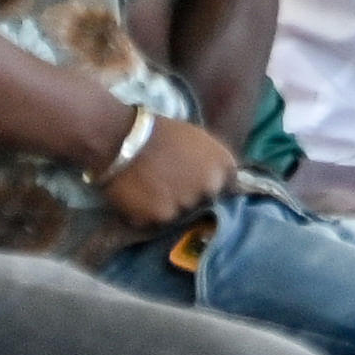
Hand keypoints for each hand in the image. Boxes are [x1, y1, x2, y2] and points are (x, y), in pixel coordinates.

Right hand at [92, 101, 239, 228]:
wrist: (123, 138)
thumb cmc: (161, 132)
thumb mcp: (200, 139)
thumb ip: (213, 163)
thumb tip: (221, 180)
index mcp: (224, 165)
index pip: (230, 188)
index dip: (213, 187)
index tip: (199, 183)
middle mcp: (210, 187)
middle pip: (205, 203)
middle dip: (192, 197)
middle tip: (171, 185)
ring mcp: (186, 204)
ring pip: (181, 215)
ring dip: (170, 207)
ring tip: (152, 191)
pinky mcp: (161, 218)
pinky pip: (157, 222)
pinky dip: (148, 215)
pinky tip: (139, 198)